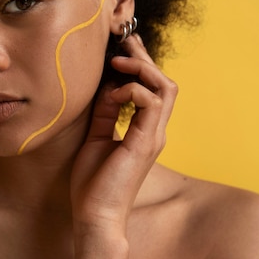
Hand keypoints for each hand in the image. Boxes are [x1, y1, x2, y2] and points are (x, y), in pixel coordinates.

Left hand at [70, 34, 178, 258]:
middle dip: (144, 58)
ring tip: (118, 62)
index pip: (153, 88)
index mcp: (145, 129)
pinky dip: (134, 90)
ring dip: (142, 69)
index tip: (121, 49)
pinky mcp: (145, 142)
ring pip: (165, 87)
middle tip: (124, 42)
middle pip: (164, 82)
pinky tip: (114, 92)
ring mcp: (153, 136)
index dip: (140, 65)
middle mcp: (155, 130)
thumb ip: (105, 110)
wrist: (95, 215)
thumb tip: (107, 84)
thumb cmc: (93, 181)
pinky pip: (151, 103)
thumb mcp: (96, 135)